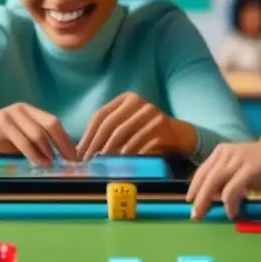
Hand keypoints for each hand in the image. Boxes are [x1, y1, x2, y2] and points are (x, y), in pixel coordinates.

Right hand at [0, 103, 77, 166]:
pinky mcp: (1, 126)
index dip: (66, 139)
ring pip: (36, 134)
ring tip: (54, 164)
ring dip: (48, 151)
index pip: (54, 122)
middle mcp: (22, 110)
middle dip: (62, 144)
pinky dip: (33, 154)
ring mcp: (11, 116)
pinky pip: (22, 141)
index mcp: (31, 110)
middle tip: (70, 161)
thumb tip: (63, 155)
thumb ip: (40, 139)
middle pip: (49, 125)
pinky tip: (39, 163)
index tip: (75, 156)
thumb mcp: (23, 133)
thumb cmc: (4, 135)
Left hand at [77, 92, 195, 160]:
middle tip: (89, 160)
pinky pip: (140, 142)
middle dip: (97, 144)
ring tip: (103, 162)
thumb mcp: (128, 124)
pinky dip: (128, 154)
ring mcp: (151, 114)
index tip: (81, 151)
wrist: (179, 134)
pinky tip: (122, 162)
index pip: (101, 115)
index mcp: (127, 98)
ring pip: (124, 133)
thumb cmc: (147, 131)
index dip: (89, 134)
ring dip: (111, 150)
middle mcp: (139, 102)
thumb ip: (108, 130)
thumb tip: (81, 148)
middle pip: (111, 124)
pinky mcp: (162, 127)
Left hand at [186, 141, 260, 219]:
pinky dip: (229, 204)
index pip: (203, 170)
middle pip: (205, 178)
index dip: (195, 187)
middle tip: (195, 215)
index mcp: (226, 150)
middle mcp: (229, 152)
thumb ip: (232, 177)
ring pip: (214, 184)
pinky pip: (231, 191)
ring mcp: (239, 159)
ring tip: (206, 216)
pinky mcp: (250, 169)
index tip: (190, 201)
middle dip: (197, 198)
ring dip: (207, 202)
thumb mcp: (247, 169)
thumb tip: (217, 195)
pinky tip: (232, 213)